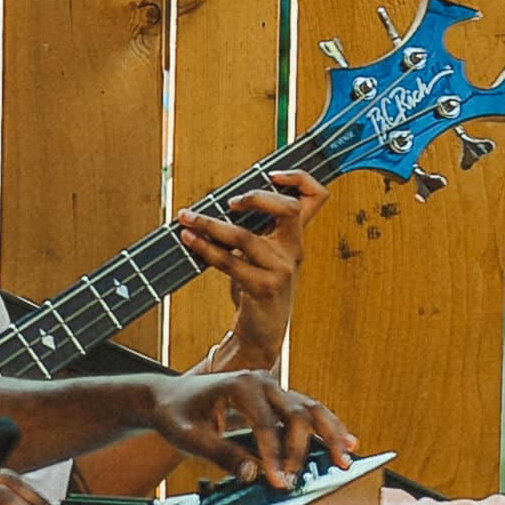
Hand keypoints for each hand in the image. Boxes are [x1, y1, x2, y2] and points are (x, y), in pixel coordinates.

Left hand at [145, 370, 353, 491]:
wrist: (169, 397)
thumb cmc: (176, 413)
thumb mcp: (189, 437)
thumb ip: (221, 455)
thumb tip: (253, 474)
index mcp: (239, 385)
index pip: (267, 424)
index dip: (274, 456)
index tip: (278, 481)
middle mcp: (262, 381)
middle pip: (298, 413)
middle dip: (303, 450)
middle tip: (299, 481)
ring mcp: (273, 388)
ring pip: (312, 408)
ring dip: (331, 435)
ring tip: (345, 461)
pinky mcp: (277, 399)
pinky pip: (309, 412)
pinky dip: (329, 428)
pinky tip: (348, 443)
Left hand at [178, 170, 329, 362]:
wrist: (262, 331)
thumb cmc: (257, 283)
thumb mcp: (262, 252)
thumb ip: (253, 226)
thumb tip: (214, 199)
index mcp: (296, 235)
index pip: (317, 197)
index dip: (300, 178)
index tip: (272, 174)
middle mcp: (294, 249)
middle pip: (290, 209)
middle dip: (256, 198)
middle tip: (228, 202)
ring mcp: (281, 270)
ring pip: (245, 237)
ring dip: (210, 225)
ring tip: (187, 219)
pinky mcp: (263, 288)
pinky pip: (230, 262)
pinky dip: (205, 249)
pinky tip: (190, 241)